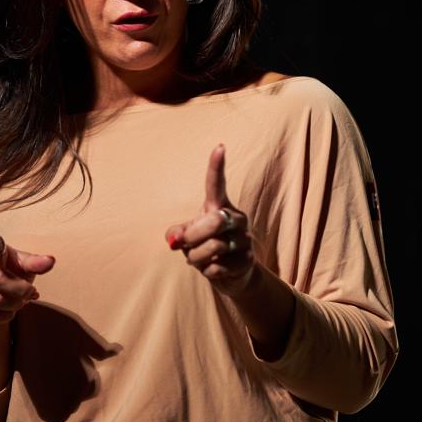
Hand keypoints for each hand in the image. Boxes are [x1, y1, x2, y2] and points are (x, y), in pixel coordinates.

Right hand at [0, 228, 55, 326]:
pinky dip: (6, 316)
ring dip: (16, 305)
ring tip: (19, 301)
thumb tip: (50, 260)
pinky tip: (6, 309)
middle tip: (31, 292)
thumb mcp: (24, 267)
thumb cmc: (11, 275)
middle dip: (21, 290)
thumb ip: (35, 263)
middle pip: (0, 280)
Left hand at [164, 144, 257, 297]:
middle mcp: (236, 218)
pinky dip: (206, 271)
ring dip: (196, 258)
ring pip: (213, 248)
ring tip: (198, 259)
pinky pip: (217, 267)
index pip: (217, 184)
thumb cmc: (204, 246)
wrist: (232, 274)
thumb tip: (174, 240)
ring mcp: (245, 239)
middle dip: (192, 237)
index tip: (219, 147)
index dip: (216, 166)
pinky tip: (213, 269)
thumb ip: (177, 233)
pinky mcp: (248, 260)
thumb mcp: (188, 236)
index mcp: (220, 206)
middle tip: (184, 246)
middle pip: (213, 222)